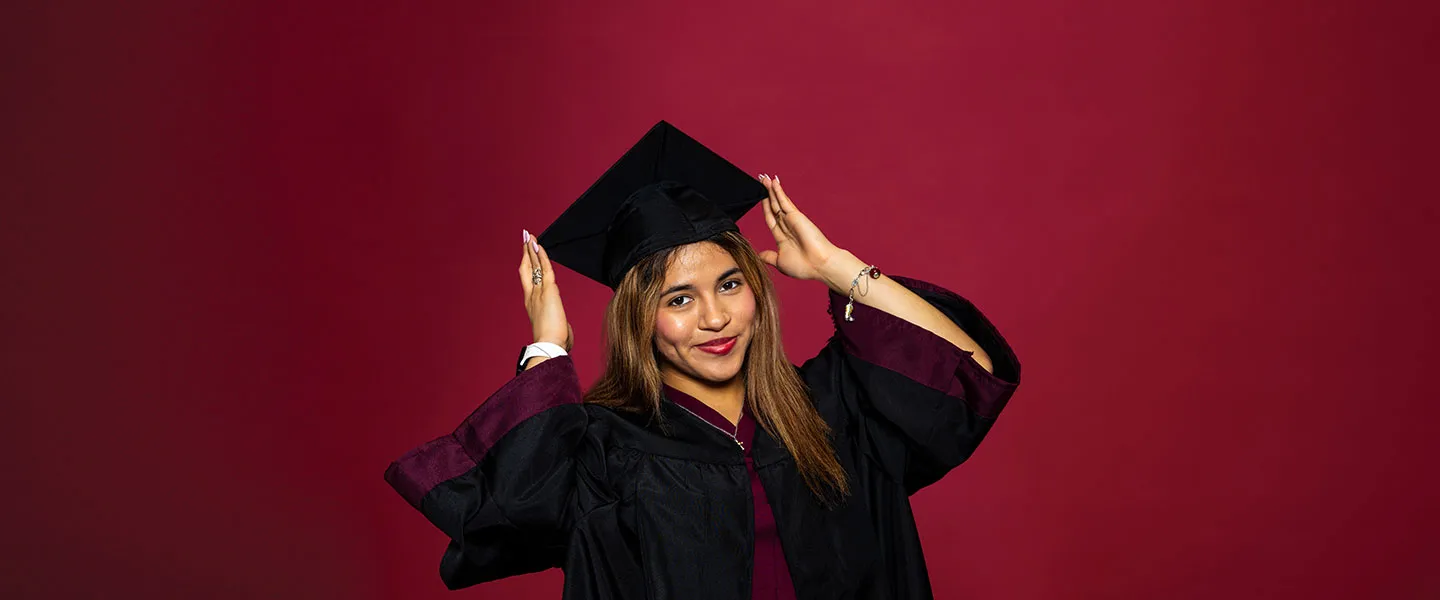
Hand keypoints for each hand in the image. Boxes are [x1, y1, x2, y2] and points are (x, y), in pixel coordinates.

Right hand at [517, 230, 572, 350]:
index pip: (528, 280)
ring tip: (529, 236)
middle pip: (527, 269)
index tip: (526, 255)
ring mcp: (538, 292)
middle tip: (524, 238)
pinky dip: (542, 255)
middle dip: (525, 252)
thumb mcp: (555, 331)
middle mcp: (532, 295)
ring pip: (534, 265)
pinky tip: (539, 244)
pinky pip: (545, 268)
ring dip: (532, 249)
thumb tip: (565, 331)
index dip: (527, 266)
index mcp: (532, 304)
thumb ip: (558, 327)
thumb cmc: (553, 343)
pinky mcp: (549, 290)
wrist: (549, 346)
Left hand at [756, 175, 843, 281]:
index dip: (764, 208)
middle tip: (760, 181)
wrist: (819, 265)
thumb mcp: (780, 262)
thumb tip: (759, 255)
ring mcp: (792, 220)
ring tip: (763, 177)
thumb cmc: (803, 267)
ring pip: (778, 201)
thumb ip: (769, 256)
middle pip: (773, 206)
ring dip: (770, 189)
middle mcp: (787, 226)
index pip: (771, 219)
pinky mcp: (796, 216)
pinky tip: (773, 182)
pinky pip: (784, 201)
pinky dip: (778, 191)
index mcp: (783, 237)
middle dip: (766, 195)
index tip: (759, 198)